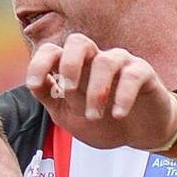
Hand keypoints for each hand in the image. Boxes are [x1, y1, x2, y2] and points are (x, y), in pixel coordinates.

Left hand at [26, 33, 176, 150]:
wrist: (137, 135)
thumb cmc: (102, 122)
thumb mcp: (68, 115)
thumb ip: (50, 97)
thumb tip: (33, 82)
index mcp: (73, 69)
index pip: (52, 51)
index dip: (39, 63)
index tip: (33, 84)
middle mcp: (95, 60)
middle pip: (78, 41)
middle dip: (70, 63)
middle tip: (69, 89)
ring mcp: (120, 64)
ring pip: (106, 60)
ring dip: (96, 91)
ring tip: (95, 116)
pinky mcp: (143, 73)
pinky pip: (133, 75)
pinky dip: (123, 95)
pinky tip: (118, 114)